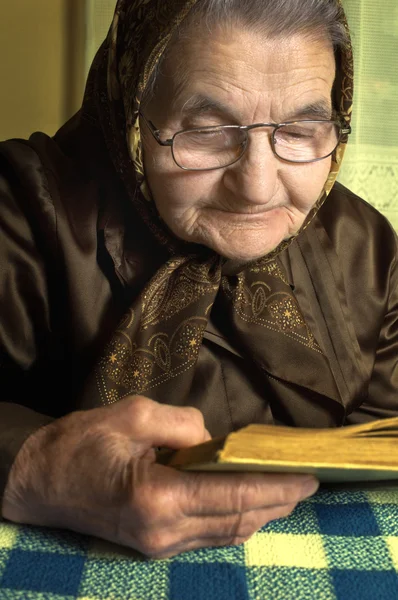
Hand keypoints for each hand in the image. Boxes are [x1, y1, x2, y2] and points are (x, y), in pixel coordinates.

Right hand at [2, 396, 318, 557]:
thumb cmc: (81, 443)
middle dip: (278, 501)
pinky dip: (235, 520)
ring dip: (260, 513)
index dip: (275, 486)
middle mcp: (163, 531)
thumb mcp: (130, 414)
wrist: (41, 480)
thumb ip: (181, 423)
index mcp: (158, 497)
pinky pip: (208, 536)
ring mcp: (158, 545)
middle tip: (307, 482)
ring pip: (226, 534)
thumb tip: (214, 437)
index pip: (233, 494)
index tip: (308, 476)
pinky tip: (249, 505)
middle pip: (237, 520)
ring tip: (287, 493)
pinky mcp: (154, 546)